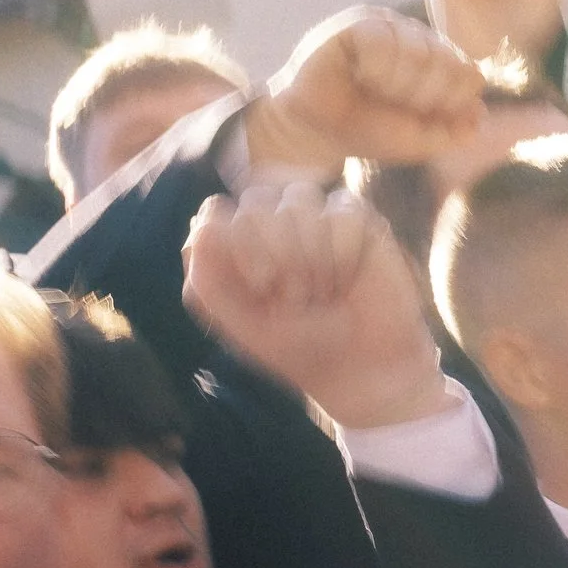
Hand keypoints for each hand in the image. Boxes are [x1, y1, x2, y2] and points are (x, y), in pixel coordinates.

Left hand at [185, 182, 448, 427]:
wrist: (364, 369)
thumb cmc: (299, 350)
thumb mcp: (242, 327)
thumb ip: (208, 283)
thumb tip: (203, 226)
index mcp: (235, 247)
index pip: (217, 213)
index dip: (238, 248)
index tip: (260, 291)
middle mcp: (271, 225)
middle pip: (256, 203)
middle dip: (277, 257)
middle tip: (297, 300)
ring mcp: (315, 219)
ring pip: (299, 198)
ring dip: (311, 255)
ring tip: (323, 292)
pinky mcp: (357, 221)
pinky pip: (342, 211)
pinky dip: (344, 252)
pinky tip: (348, 279)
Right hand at [243, 9, 487, 177]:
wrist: (312, 130)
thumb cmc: (364, 131)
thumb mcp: (415, 142)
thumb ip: (450, 132)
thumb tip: (479, 114)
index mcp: (438, 65)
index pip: (470, 75)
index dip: (450, 103)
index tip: (420, 116)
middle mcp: (419, 40)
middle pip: (449, 63)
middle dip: (422, 98)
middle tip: (391, 104)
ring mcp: (391, 28)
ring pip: (419, 52)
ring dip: (396, 85)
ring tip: (372, 90)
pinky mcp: (359, 23)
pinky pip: (384, 40)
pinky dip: (375, 68)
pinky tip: (359, 75)